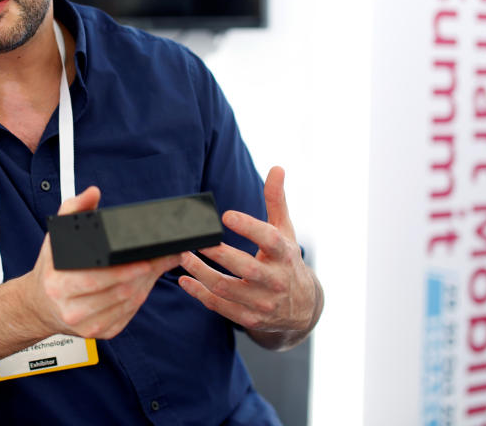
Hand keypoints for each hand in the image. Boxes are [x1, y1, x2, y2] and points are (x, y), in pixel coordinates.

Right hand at [29, 186, 180, 339]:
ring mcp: (87, 325)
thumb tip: (92, 193)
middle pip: (121, 291)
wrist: (40, 305)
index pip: (99, 277)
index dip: (127, 268)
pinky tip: (143, 283)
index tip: (149, 257)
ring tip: (157, 266)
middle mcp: (72, 308)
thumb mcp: (56, 237)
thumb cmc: (52, 270)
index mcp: (59, 283)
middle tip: (163, 257)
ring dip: (148, 283)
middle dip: (147, 272)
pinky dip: (140, 298)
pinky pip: (128, 314)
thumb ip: (74, 209)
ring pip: (129, 303)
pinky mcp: (100, 332)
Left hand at [177, 167, 322, 348]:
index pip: (269, 239)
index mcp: (284, 254)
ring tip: (183, 256)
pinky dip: (200, 293)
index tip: (226, 215)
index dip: (248, 227)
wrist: (302, 307)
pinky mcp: (249, 318)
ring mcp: (261, 302)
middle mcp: (275, 280)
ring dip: (201, 272)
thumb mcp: (285, 231)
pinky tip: (185, 280)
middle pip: (244, 267)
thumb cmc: (286, 260)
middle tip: (195, 239)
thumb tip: (277, 168)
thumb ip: (276, 201)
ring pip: (226, 288)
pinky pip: (220, 305)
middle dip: (217, 253)